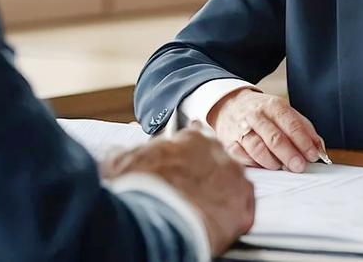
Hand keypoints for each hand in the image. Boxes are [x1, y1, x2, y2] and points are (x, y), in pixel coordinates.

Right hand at [102, 128, 253, 254]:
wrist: (150, 221)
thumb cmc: (135, 189)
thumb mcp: (121, 162)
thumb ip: (130, 154)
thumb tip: (120, 153)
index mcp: (194, 139)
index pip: (198, 136)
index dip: (189, 152)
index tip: (182, 163)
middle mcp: (220, 155)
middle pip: (218, 162)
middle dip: (205, 175)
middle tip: (189, 192)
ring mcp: (235, 182)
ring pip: (232, 186)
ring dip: (219, 196)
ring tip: (200, 212)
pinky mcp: (242, 211)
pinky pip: (243, 213)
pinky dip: (230, 220)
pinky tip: (214, 226)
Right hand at [209, 89, 325, 172]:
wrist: (230, 104)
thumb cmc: (263, 112)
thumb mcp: (284, 112)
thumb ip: (303, 128)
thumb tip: (319, 148)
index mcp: (273, 105)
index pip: (291, 124)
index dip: (303, 141)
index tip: (313, 155)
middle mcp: (256, 116)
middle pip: (274, 137)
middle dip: (289, 154)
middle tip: (299, 167)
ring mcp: (240, 128)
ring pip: (257, 148)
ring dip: (272, 161)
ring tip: (280, 167)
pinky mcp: (229, 142)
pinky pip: (241, 157)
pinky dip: (254, 164)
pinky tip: (263, 165)